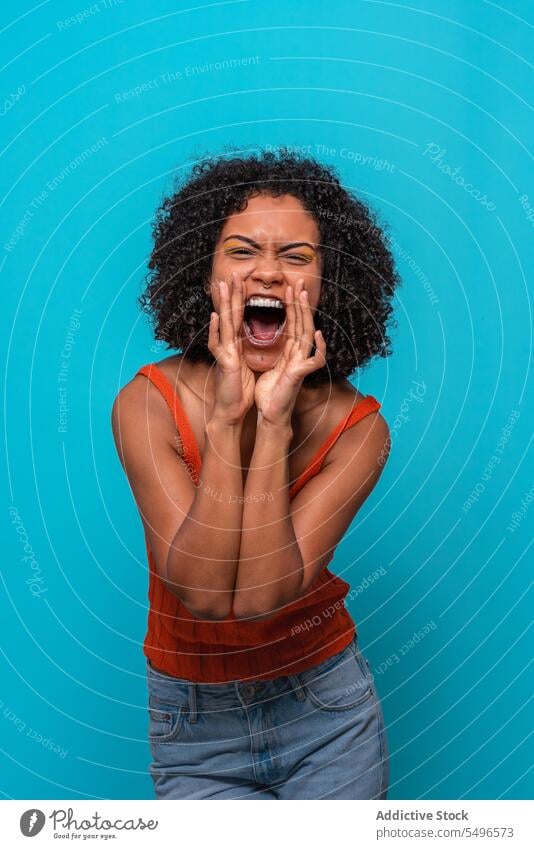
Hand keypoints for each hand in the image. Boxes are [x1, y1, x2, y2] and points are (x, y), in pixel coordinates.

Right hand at [208, 271, 255, 424]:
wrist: (231, 410)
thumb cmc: (239, 389)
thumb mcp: (246, 364)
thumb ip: (246, 348)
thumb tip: (249, 335)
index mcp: (235, 345)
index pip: (238, 317)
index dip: (239, 299)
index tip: (240, 281)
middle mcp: (227, 345)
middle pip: (230, 315)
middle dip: (231, 294)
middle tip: (231, 274)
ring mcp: (223, 353)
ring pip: (223, 324)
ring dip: (223, 304)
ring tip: (222, 286)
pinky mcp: (224, 363)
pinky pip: (218, 344)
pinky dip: (216, 331)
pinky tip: (215, 317)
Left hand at [254, 279, 326, 425]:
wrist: (270, 414)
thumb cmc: (270, 393)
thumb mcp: (270, 365)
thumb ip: (275, 350)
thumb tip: (271, 336)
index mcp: (290, 351)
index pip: (292, 323)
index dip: (292, 305)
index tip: (290, 287)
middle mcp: (298, 354)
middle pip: (301, 323)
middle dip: (299, 301)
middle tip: (298, 281)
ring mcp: (301, 363)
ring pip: (306, 334)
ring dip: (305, 313)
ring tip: (303, 295)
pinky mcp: (301, 375)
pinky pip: (315, 359)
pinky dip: (319, 347)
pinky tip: (318, 334)